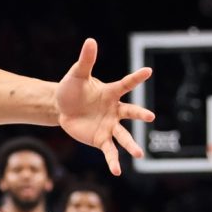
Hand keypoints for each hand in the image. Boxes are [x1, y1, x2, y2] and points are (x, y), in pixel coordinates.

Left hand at [56, 39, 152, 175]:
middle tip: (150, 117)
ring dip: (131, 146)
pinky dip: (113, 161)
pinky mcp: (100, 139)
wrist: (61, 107)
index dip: (136, 78)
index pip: (126, 84)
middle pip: (130, 113)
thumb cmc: (72, 89)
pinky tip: (116, 171)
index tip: (148, 71)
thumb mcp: (76, 74)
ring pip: (123, 137)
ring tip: (139, 154)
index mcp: (111, 93)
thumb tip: (90, 40)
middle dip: (140, 114)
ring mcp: (109, 126)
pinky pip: (109, 151)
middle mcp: (114, 110)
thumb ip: (86, 60)